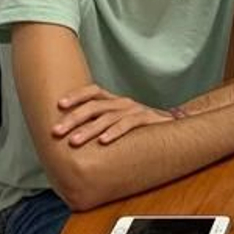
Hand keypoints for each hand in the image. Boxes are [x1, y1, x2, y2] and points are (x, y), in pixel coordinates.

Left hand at [52, 84, 173, 147]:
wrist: (176, 129)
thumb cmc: (142, 130)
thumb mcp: (120, 123)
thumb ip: (102, 126)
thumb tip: (74, 137)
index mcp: (115, 101)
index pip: (93, 91)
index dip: (76, 96)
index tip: (59, 105)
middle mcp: (123, 103)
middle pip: (94, 106)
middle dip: (73, 118)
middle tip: (56, 131)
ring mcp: (135, 110)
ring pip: (107, 117)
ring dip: (88, 129)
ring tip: (74, 141)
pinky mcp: (146, 119)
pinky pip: (128, 124)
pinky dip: (114, 132)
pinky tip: (103, 141)